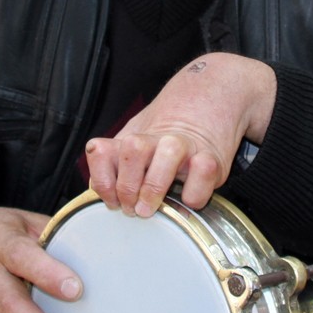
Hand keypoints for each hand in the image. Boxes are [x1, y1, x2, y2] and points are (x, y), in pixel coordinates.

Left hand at [84, 53, 275, 216]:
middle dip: (127, 187)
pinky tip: (187, 198)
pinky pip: (202, 174)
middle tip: (132, 208)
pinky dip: (193, 193)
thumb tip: (99, 188)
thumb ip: (114, 166)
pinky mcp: (213, 158)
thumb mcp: (134, 147)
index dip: (102, 181)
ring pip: (167, 154)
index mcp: (132, 138)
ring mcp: (185, 145)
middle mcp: (156, 138)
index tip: (112, 201)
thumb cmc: (167, 140)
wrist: (209, 103)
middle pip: (132, 150)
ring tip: (150, 208)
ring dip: (154, 186)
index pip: (101, 152)